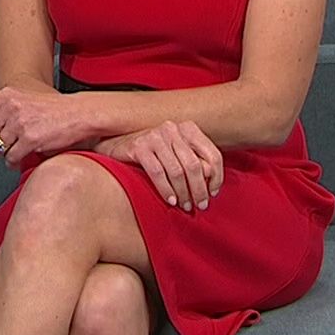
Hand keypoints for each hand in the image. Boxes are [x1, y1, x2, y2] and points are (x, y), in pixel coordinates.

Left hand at [0, 85, 87, 165]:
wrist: (79, 113)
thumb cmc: (55, 108)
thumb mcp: (25, 98)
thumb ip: (5, 108)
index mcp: (7, 95)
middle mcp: (11, 107)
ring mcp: (20, 123)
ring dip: (2, 155)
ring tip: (10, 155)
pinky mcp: (30, 139)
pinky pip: (12, 157)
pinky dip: (13, 162)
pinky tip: (19, 160)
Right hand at [98, 122, 222, 212]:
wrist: (116, 146)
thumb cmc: (152, 154)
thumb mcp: (177, 154)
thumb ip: (195, 162)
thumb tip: (211, 178)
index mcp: (187, 128)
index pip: (212, 154)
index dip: (217, 177)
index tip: (213, 193)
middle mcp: (172, 129)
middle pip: (194, 165)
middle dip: (199, 189)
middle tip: (200, 205)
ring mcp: (154, 136)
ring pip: (176, 171)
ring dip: (183, 193)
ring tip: (185, 206)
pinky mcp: (139, 147)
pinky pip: (157, 173)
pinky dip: (166, 190)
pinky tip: (170, 201)